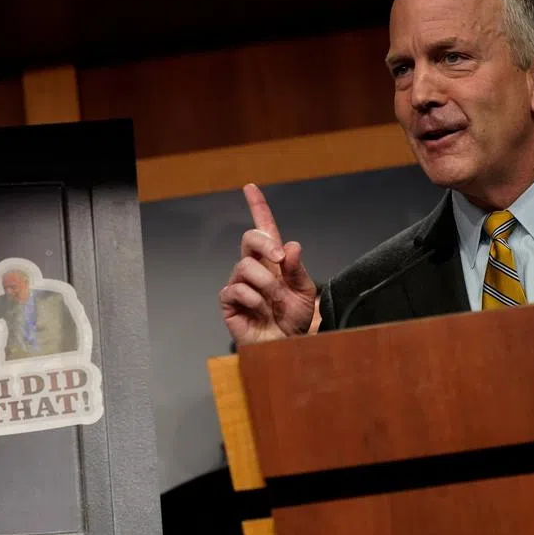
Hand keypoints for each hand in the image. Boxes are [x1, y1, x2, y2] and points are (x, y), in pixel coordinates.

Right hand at [219, 184, 317, 344]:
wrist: (287, 346)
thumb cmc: (294, 320)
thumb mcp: (304, 292)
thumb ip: (297, 268)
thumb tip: (290, 245)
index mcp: (272, 262)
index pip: (263, 229)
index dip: (257, 207)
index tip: (251, 188)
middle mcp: (253, 268)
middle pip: (249, 239)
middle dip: (263, 244)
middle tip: (278, 261)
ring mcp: (239, 283)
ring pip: (245, 266)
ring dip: (266, 283)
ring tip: (273, 301)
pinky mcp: (229, 301)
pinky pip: (238, 289)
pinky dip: (254, 299)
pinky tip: (261, 311)